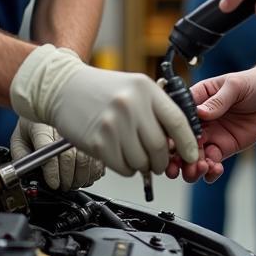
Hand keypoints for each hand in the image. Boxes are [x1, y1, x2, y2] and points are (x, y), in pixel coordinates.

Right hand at [10, 45, 199, 176]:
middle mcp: (130, 105)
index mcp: (145, 88)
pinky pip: (123, 167)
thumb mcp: (134, 87)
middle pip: (159, 146)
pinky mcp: (98, 142)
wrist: (63, 87)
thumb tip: (178, 141)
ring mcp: (113, 124)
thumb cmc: (101, 89)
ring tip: (136, 155)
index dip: (187, 143)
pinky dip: (127, 168)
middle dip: (163, 161)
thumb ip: (156, 109)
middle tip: (159, 162)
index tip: (192, 156)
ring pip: (142, 161)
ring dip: (144, 166)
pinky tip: (120, 155)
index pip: (177, 121)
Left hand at [10, 118, 104, 190]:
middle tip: (62, 187)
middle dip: (66, 178)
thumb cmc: (33, 124)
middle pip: (68, 156)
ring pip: (85, 158)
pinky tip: (86, 176)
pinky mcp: (89, 134)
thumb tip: (25, 170)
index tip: (53, 183)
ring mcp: (77, 129)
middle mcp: (61, 126)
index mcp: (40, 126)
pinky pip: (96, 156)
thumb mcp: (19, 138)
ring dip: (80, 177)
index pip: (47, 148)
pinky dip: (93, 171)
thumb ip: (20, 155)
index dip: (52, 171)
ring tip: (73, 184)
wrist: (47, 104)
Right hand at [166, 67, 255, 183]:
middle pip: (182, 141)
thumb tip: (201, 113)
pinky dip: (210, 172)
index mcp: (196, 100)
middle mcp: (200, 120)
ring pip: (194, 157)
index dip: (173, 132)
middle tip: (180, 165)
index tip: (172, 143)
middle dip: (178, 156)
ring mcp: (211, 136)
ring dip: (191, 167)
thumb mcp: (235, 86)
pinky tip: (215, 170)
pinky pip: (213, 164)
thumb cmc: (252, 82)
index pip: (179, 117)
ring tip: (200, 169)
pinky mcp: (225, 148)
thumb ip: (218, 100)